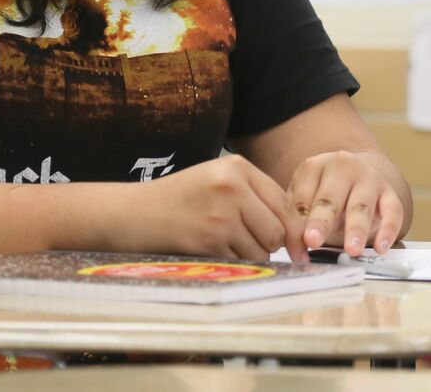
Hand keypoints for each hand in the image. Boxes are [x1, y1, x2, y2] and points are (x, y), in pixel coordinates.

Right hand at [136, 153, 304, 261]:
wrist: (131, 214)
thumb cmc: (177, 199)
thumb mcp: (217, 180)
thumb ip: (254, 195)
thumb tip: (294, 228)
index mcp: (238, 167)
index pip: (284, 203)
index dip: (293, 229)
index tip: (299, 247)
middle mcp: (233, 186)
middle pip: (278, 229)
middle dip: (270, 244)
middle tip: (248, 244)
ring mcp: (221, 214)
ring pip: (261, 250)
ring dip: (250, 256)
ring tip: (223, 243)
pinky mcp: (208, 240)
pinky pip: (239, 262)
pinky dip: (231, 264)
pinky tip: (210, 250)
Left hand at [287, 150, 406, 256]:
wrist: (359, 176)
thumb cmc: (326, 196)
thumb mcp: (307, 202)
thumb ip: (299, 222)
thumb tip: (297, 252)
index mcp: (314, 167)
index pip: (302, 199)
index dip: (296, 226)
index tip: (296, 248)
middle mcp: (342, 167)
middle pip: (330, 198)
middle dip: (321, 221)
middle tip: (314, 241)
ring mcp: (369, 177)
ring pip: (361, 205)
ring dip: (356, 229)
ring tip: (352, 250)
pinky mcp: (390, 192)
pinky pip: (393, 210)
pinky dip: (388, 229)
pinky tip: (381, 246)